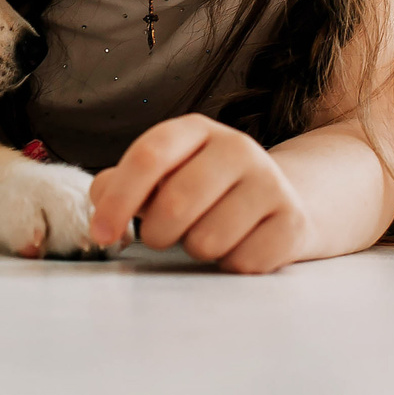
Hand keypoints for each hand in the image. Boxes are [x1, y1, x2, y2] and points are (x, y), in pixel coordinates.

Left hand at [88, 115, 311, 273]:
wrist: (278, 200)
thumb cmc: (203, 191)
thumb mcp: (161, 176)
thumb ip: (120, 186)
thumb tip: (101, 206)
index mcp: (196, 130)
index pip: (149, 156)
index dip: (119, 199)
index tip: (102, 234)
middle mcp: (237, 147)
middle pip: (176, 202)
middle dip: (156, 233)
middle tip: (160, 237)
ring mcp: (270, 183)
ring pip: (207, 241)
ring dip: (196, 250)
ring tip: (207, 233)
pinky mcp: (292, 222)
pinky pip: (240, 262)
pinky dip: (228, 265)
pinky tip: (237, 245)